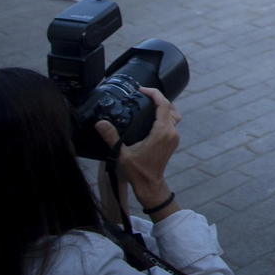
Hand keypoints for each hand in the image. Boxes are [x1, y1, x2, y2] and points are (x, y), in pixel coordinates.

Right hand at [93, 88, 181, 211]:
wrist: (149, 184)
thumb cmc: (137, 171)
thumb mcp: (121, 153)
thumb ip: (111, 137)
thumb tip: (100, 123)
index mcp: (161, 132)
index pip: (163, 105)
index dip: (154, 93)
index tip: (142, 90)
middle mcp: (171, 132)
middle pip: (170, 107)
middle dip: (157, 98)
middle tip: (143, 95)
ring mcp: (174, 137)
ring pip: (173, 114)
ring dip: (163, 107)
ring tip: (148, 104)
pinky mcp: (173, 141)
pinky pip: (172, 123)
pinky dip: (164, 116)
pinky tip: (152, 118)